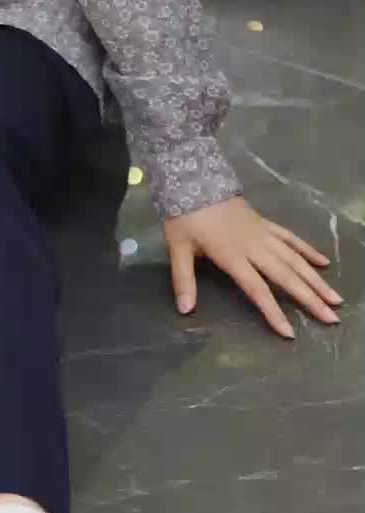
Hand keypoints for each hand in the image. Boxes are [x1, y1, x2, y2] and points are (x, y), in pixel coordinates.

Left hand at [164, 196, 341, 338]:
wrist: (194, 179)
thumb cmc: (184, 215)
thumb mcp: (177, 248)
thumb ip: (183, 279)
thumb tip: (185, 310)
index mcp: (232, 255)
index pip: (257, 289)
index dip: (273, 311)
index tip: (290, 332)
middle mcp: (254, 246)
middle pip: (286, 276)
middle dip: (309, 298)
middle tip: (331, 318)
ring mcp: (263, 234)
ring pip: (295, 259)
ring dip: (316, 279)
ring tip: (335, 298)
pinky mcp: (265, 223)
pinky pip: (291, 238)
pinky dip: (308, 250)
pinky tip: (324, 262)